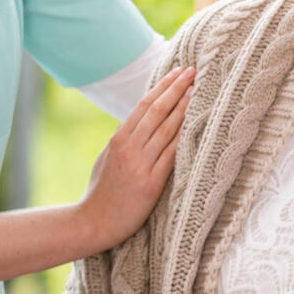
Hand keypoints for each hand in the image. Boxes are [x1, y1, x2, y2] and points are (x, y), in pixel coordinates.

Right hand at [78, 66, 194, 252]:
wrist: (94, 222)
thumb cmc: (102, 192)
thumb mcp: (108, 158)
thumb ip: (124, 141)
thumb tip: (141, 125)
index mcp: (118, 139)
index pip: (144, 105)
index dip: (163, 87)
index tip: (178, 72)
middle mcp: (129, 147)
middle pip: (157, 110)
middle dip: (177, 88)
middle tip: (193, 71)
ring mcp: (141, 164)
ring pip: (167, 128)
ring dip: (184, 107)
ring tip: (198, 90)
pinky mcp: (152, 182)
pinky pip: (172, 154)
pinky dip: (185, 137)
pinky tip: (197, 125)